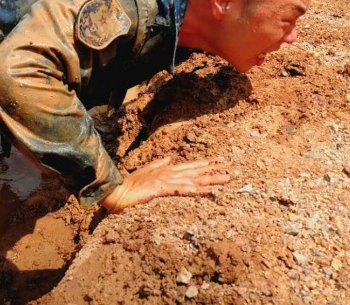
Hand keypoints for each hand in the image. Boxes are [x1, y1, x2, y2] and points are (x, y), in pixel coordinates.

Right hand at [99, 157, 231, 212]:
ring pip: (194, 179)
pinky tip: (207, 191)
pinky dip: (196, 190)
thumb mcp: (146, 172)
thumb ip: (158, 164)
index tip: (219, 161)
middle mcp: (169, 173)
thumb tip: (169, 158)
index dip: (205, 164)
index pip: (190, 167)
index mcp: (166, 170)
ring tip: (227, 178)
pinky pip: (183, 190)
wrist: (117, 191)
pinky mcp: (162, 189)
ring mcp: (167, 180)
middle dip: (214, 170)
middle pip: (196, 171)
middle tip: (231, 169)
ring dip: (211, 179)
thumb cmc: (129, 185)